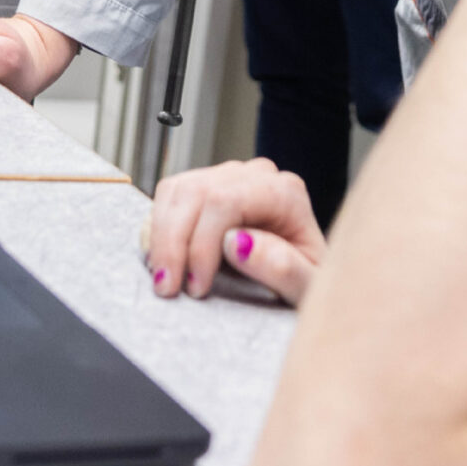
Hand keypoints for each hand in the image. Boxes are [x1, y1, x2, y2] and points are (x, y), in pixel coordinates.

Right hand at [142, 158, 323, 304]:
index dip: (201, 244)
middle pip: (196, 193)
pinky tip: (161, 260)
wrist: (305, 277)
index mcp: (285, 193)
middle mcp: (257, 176)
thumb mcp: (308, 288)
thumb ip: (283, 268)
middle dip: (174, 243)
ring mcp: (229, 177)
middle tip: (169, 288)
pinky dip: (157, 228)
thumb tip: (238, 242)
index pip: (225, 201)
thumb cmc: (309, 282)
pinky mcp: (207, 187)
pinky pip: (170, 196)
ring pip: (177, 191)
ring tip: (164, 278)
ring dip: (161, 236)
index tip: (196, 286)